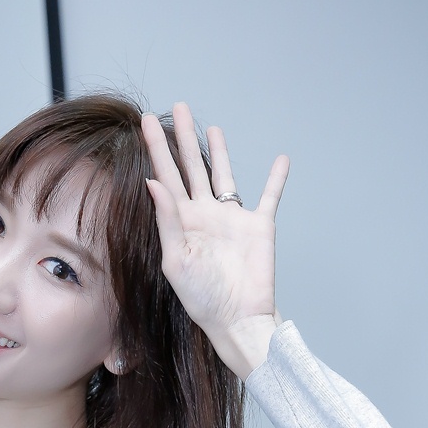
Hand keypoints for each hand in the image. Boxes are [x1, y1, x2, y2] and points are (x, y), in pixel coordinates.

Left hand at [141, 102, 288, 375]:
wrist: (238, 319)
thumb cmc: (202, 299)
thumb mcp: (176, 260)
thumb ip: (167, 219)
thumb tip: (152, 182)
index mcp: (182, 222)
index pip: (166, 177)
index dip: (157, 149)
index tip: (145, 121)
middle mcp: (205, 215)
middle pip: (193, 168)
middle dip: (183, 139)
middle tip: (178, 108)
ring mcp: (232, 219)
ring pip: (225, 175)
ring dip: (220, 151)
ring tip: (212, 128)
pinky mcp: (259, 226)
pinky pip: (269, 196)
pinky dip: (276, 179)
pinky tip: (282, 160)